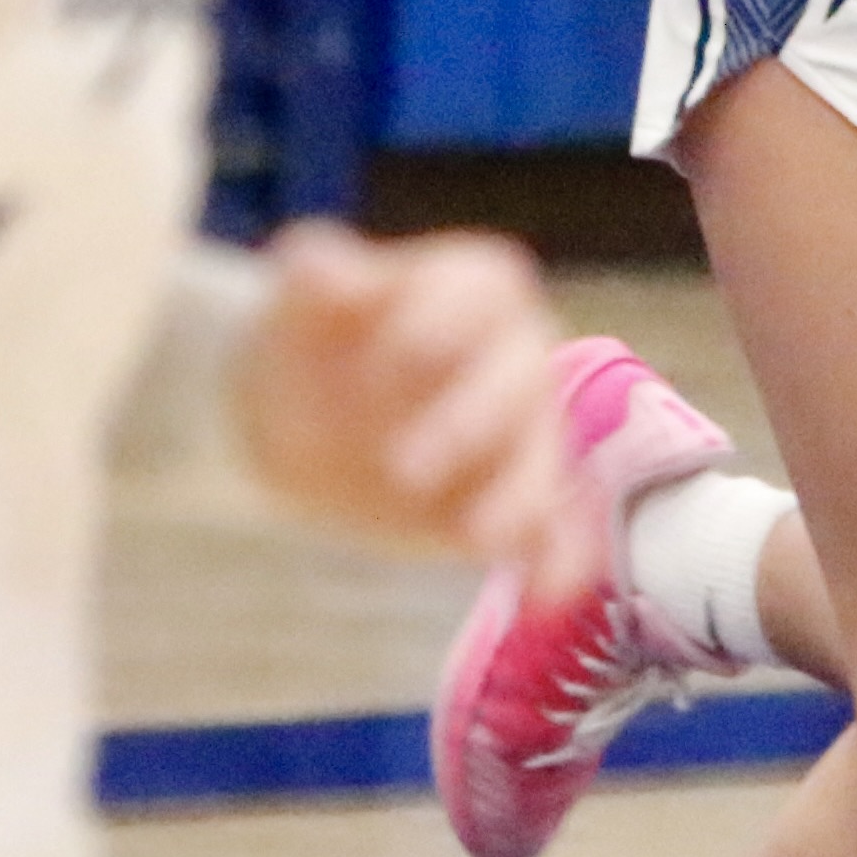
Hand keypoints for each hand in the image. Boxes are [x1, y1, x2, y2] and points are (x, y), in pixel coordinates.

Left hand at [236, 221, 579, 594]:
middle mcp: (515, 357)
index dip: (453, 318)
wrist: (300, 420)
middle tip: (404, 466)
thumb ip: (317, 277)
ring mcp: (523, 434)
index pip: (489, 289)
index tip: (403, 350)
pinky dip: (558, 556)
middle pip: (523, 378)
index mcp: (473, 290)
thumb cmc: (310, 344)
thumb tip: (320, 265)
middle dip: (474, 420)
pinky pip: (556, 528)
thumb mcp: (298, 306)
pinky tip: (547, 591)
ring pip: (545, 458)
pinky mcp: (516, 501)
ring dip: (521, 497)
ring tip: (480, 539)